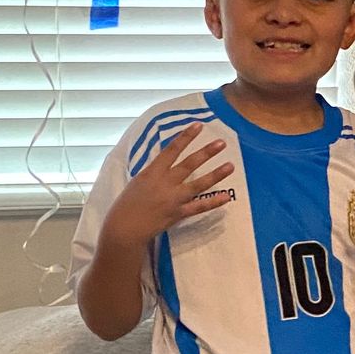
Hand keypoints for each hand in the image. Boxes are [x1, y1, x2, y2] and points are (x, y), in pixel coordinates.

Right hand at [104, 124, 234, 250]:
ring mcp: (173, 199)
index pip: (171, 150)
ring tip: (230, 166)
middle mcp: (165, 183)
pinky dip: (213, 202)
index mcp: (152, 172)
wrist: (124, 227)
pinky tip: (226, 197)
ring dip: (216, 175)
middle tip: (222, 143)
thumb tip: (167, 162)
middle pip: (189, 164)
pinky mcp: (178, 214)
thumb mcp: (138, 181)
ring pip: (198, 184)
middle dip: (206, 152)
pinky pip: (199, 207)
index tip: (198, 126)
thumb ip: (154, 172)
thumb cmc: (127, 203)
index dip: (185, 137)